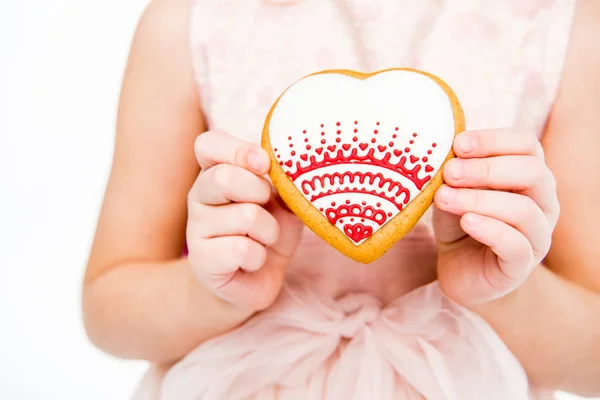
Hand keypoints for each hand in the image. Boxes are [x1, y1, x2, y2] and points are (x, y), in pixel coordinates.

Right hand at [186, 131, 303, 311]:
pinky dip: (259, 257)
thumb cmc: (268, 231)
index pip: (208, 144)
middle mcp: (199, 196)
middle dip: (260, 192)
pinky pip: (242, 249)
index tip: (264, 164)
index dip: (238, 150)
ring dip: (269, 231)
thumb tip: (291, 166)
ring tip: (263, 240)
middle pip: (225, 178)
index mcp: (215, 172)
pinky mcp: (201, 261)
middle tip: (268, 208)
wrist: (257, 280)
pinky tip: (252, 261)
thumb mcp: (282, 201)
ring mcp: (196, 228)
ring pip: (245, 216)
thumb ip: (281, 180)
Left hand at [433, 128, 559, 306]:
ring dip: (479, 199)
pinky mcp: (522, 264)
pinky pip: (516, 244)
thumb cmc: (460, 222)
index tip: (458, 144)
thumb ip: (454, 172)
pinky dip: (489, 229)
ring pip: (524, 209)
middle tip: (450, 172)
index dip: (493, 139)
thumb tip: (445, 152)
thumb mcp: (453, 190)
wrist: (460, 271)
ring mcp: (538, 234)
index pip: (526, 144)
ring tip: (444, 198)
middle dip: (486, 168)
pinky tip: (466, 221)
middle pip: (532, 171)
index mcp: (529, 174)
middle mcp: (543, 201)